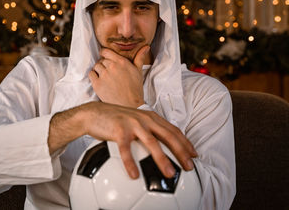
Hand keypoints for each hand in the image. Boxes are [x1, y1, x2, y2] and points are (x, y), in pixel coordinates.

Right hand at [81, 102, 197, 178]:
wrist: (93, 114)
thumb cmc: (115, 121)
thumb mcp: (135, 121)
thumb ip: (148, 130)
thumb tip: (160, 147)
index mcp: (151, 117)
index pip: (173, 130)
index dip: (186, 142)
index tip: (194, 155)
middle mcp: (145, 119)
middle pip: (168, 136)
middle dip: (181, 152)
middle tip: (189, 167)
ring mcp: (132, 124)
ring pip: (152, 143)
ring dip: (162, 160)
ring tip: (169, 174)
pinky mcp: (119, 130)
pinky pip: (126, 150)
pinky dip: (131, 163)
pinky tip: (134, 175)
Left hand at [88, 46, 149, 107]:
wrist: (130, 105)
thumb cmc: (135, 88)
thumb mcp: (138, 71)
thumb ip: (139, 57)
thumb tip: (146, 47)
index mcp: (121, 62)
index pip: (106, 52)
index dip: (105, 54)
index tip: (106, 58)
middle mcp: (112, 67)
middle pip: (101, 60)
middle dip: (104, 64)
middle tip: (109, 72)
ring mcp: (104, 75)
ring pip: (96, 66)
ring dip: (99, 70)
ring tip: (105, 77)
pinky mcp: (97, 84)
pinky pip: (91, 74)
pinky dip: (94, 76)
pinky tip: (100, 81)